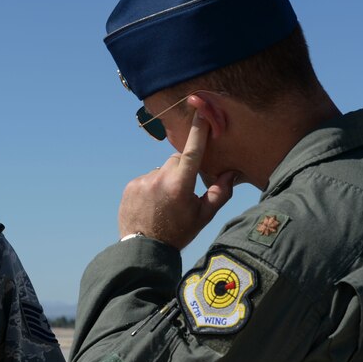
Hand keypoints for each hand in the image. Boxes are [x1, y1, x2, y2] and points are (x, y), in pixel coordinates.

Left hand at [118, 111, 235, 249]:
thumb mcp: (203, 216)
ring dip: (166, 179)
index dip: (199, 130)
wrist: (144, 249)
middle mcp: (159, 179)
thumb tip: (231, 172)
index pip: (192, 151)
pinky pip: (147, 178)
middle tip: (182, 192)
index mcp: (180, 185)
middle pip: (177, 160)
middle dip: (183, 169)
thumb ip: (220, 193)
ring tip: (164, 203)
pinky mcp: (130, 186)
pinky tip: (152, 205)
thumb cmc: (177, 233)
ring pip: (161, 170)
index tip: (201, 111)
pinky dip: (151, 186)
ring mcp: (142, 181)